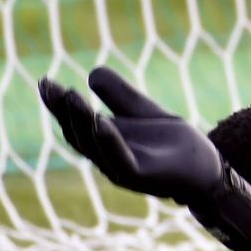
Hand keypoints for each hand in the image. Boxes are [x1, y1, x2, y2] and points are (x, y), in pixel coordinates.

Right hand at [39, 67, 219, 202]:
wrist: (206, 167)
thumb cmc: (174, 143)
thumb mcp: (143, 112)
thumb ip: (121, 96)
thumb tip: (92, 73)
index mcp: (105, 142)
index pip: (74, 122)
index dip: (58, 104)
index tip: (44, 81)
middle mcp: (107, 158)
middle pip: (77, 134)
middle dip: (63, 111)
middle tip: (51, 86)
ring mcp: (122, 169)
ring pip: (94, 146)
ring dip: (81, 121)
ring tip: (71, 96)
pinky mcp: (141, 177)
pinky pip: (120, 160)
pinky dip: (108, 141)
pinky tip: (100, 121)